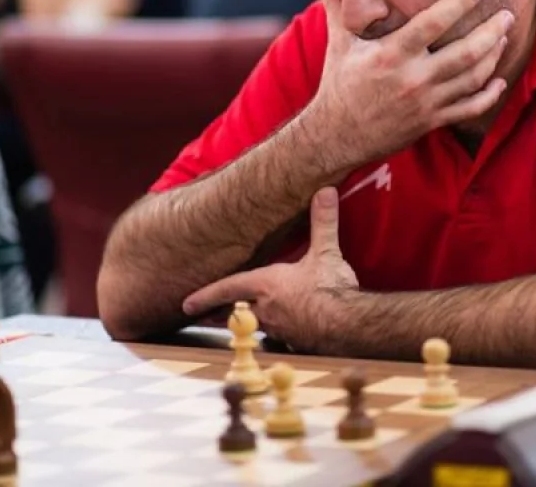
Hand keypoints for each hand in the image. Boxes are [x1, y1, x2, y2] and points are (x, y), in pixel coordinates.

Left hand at [181, 187, 358, 352]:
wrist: (349, 326)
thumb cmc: (332, 290)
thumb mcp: (326, 251)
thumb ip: (323, 221)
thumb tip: (326, 191)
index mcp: (266, 285)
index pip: (227, 288)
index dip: (205, 295)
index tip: (186, 304)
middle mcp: (265, 309)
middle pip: (236, 312)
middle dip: (221, 314)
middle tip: (206, 316)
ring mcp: (278, 330)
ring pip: (255, 326)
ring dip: (250, 322)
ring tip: (247, 321)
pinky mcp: (293, 344)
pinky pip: (277, 339)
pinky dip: (277, 335)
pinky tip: (285, 332)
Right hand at [307, 0, 511, 171]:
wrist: (336, 136)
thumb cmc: (339, 85)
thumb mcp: (339, 44)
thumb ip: (337, 6)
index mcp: (391, 55)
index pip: (433, 23)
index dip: (459, 3)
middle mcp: (412, 79)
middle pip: (465, 53)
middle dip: (491, 32)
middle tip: (506, 15)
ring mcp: (425, 103)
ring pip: (472, 79)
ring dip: (493, 57)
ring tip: (503, 37)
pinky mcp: (431, 121)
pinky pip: (469, 109)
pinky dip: (488, 95)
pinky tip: (498, 81)